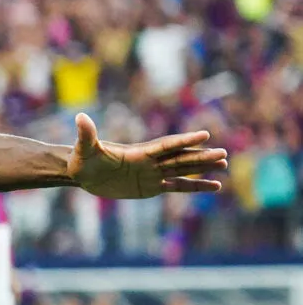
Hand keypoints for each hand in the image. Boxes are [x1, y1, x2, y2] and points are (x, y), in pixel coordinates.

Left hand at [69, 114, 227, 199]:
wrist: (83, 173)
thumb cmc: (83, 159)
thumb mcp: (84, 149)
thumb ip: (87, 134)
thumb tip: (80, 117)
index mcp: (138, 152)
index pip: (165, 146)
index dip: (183, 140)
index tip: (204, 135)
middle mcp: (150, 161)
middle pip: (180, 157)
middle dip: (201, 156)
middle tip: (224, 154)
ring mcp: (152, 174)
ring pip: (183, 170)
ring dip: (203, 167)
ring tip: (224, 165)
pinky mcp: (151, 187)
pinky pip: (178, 187)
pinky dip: (196, 186)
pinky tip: (214, 186)